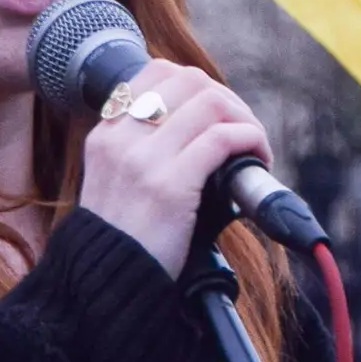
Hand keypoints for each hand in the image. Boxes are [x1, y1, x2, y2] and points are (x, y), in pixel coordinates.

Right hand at [73, 58, 269, 277]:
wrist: (103, 288)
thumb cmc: (123, 245)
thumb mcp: (118, 186)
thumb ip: (146, 154)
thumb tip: (206, 135)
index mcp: (105, 136)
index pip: (156, 73)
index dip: (197, 86)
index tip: (216, 114)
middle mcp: (120, 139)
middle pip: (189, 81)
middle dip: (227, 100)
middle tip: (243, 131)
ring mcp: (143, 160)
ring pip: (211, 102)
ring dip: (245, 119)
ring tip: (254, 147)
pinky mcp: (169, 185)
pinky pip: (223, 138)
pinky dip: (250, 140)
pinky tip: (256, 160)